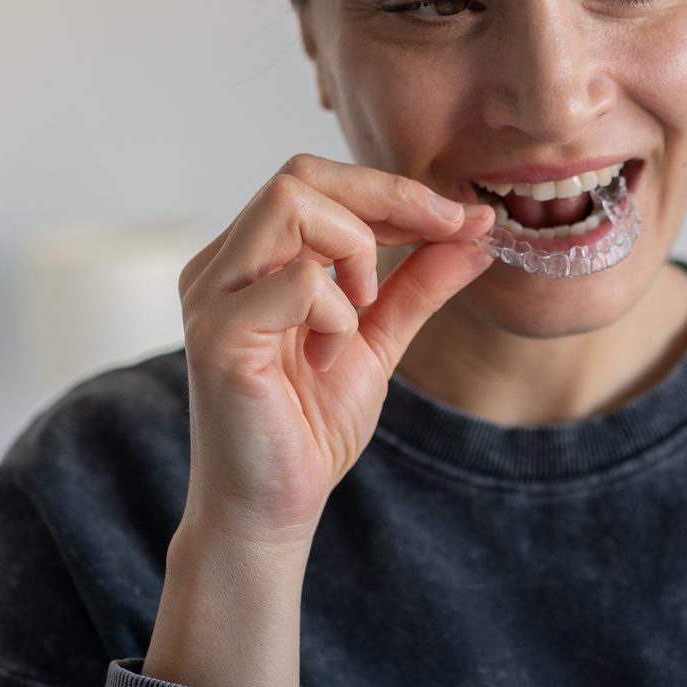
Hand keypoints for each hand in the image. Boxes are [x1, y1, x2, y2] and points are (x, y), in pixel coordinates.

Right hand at [176, 153, 496, 547]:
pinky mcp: (218, 336)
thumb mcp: (377, 341)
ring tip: (361, 312)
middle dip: (388, 196)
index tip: (464, 220)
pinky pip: (296, 278)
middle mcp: (220, 266)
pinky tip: (330, 354)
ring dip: (355, 249)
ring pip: (290, 204)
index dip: (395, 190)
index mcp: (250, 260)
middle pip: (300, 174)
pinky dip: (338, 311)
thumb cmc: (307, 429)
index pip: (316, 182)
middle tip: (444, 233)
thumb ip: (417, 285)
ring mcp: (213, 297)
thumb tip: (474, 234)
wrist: (270, 512)